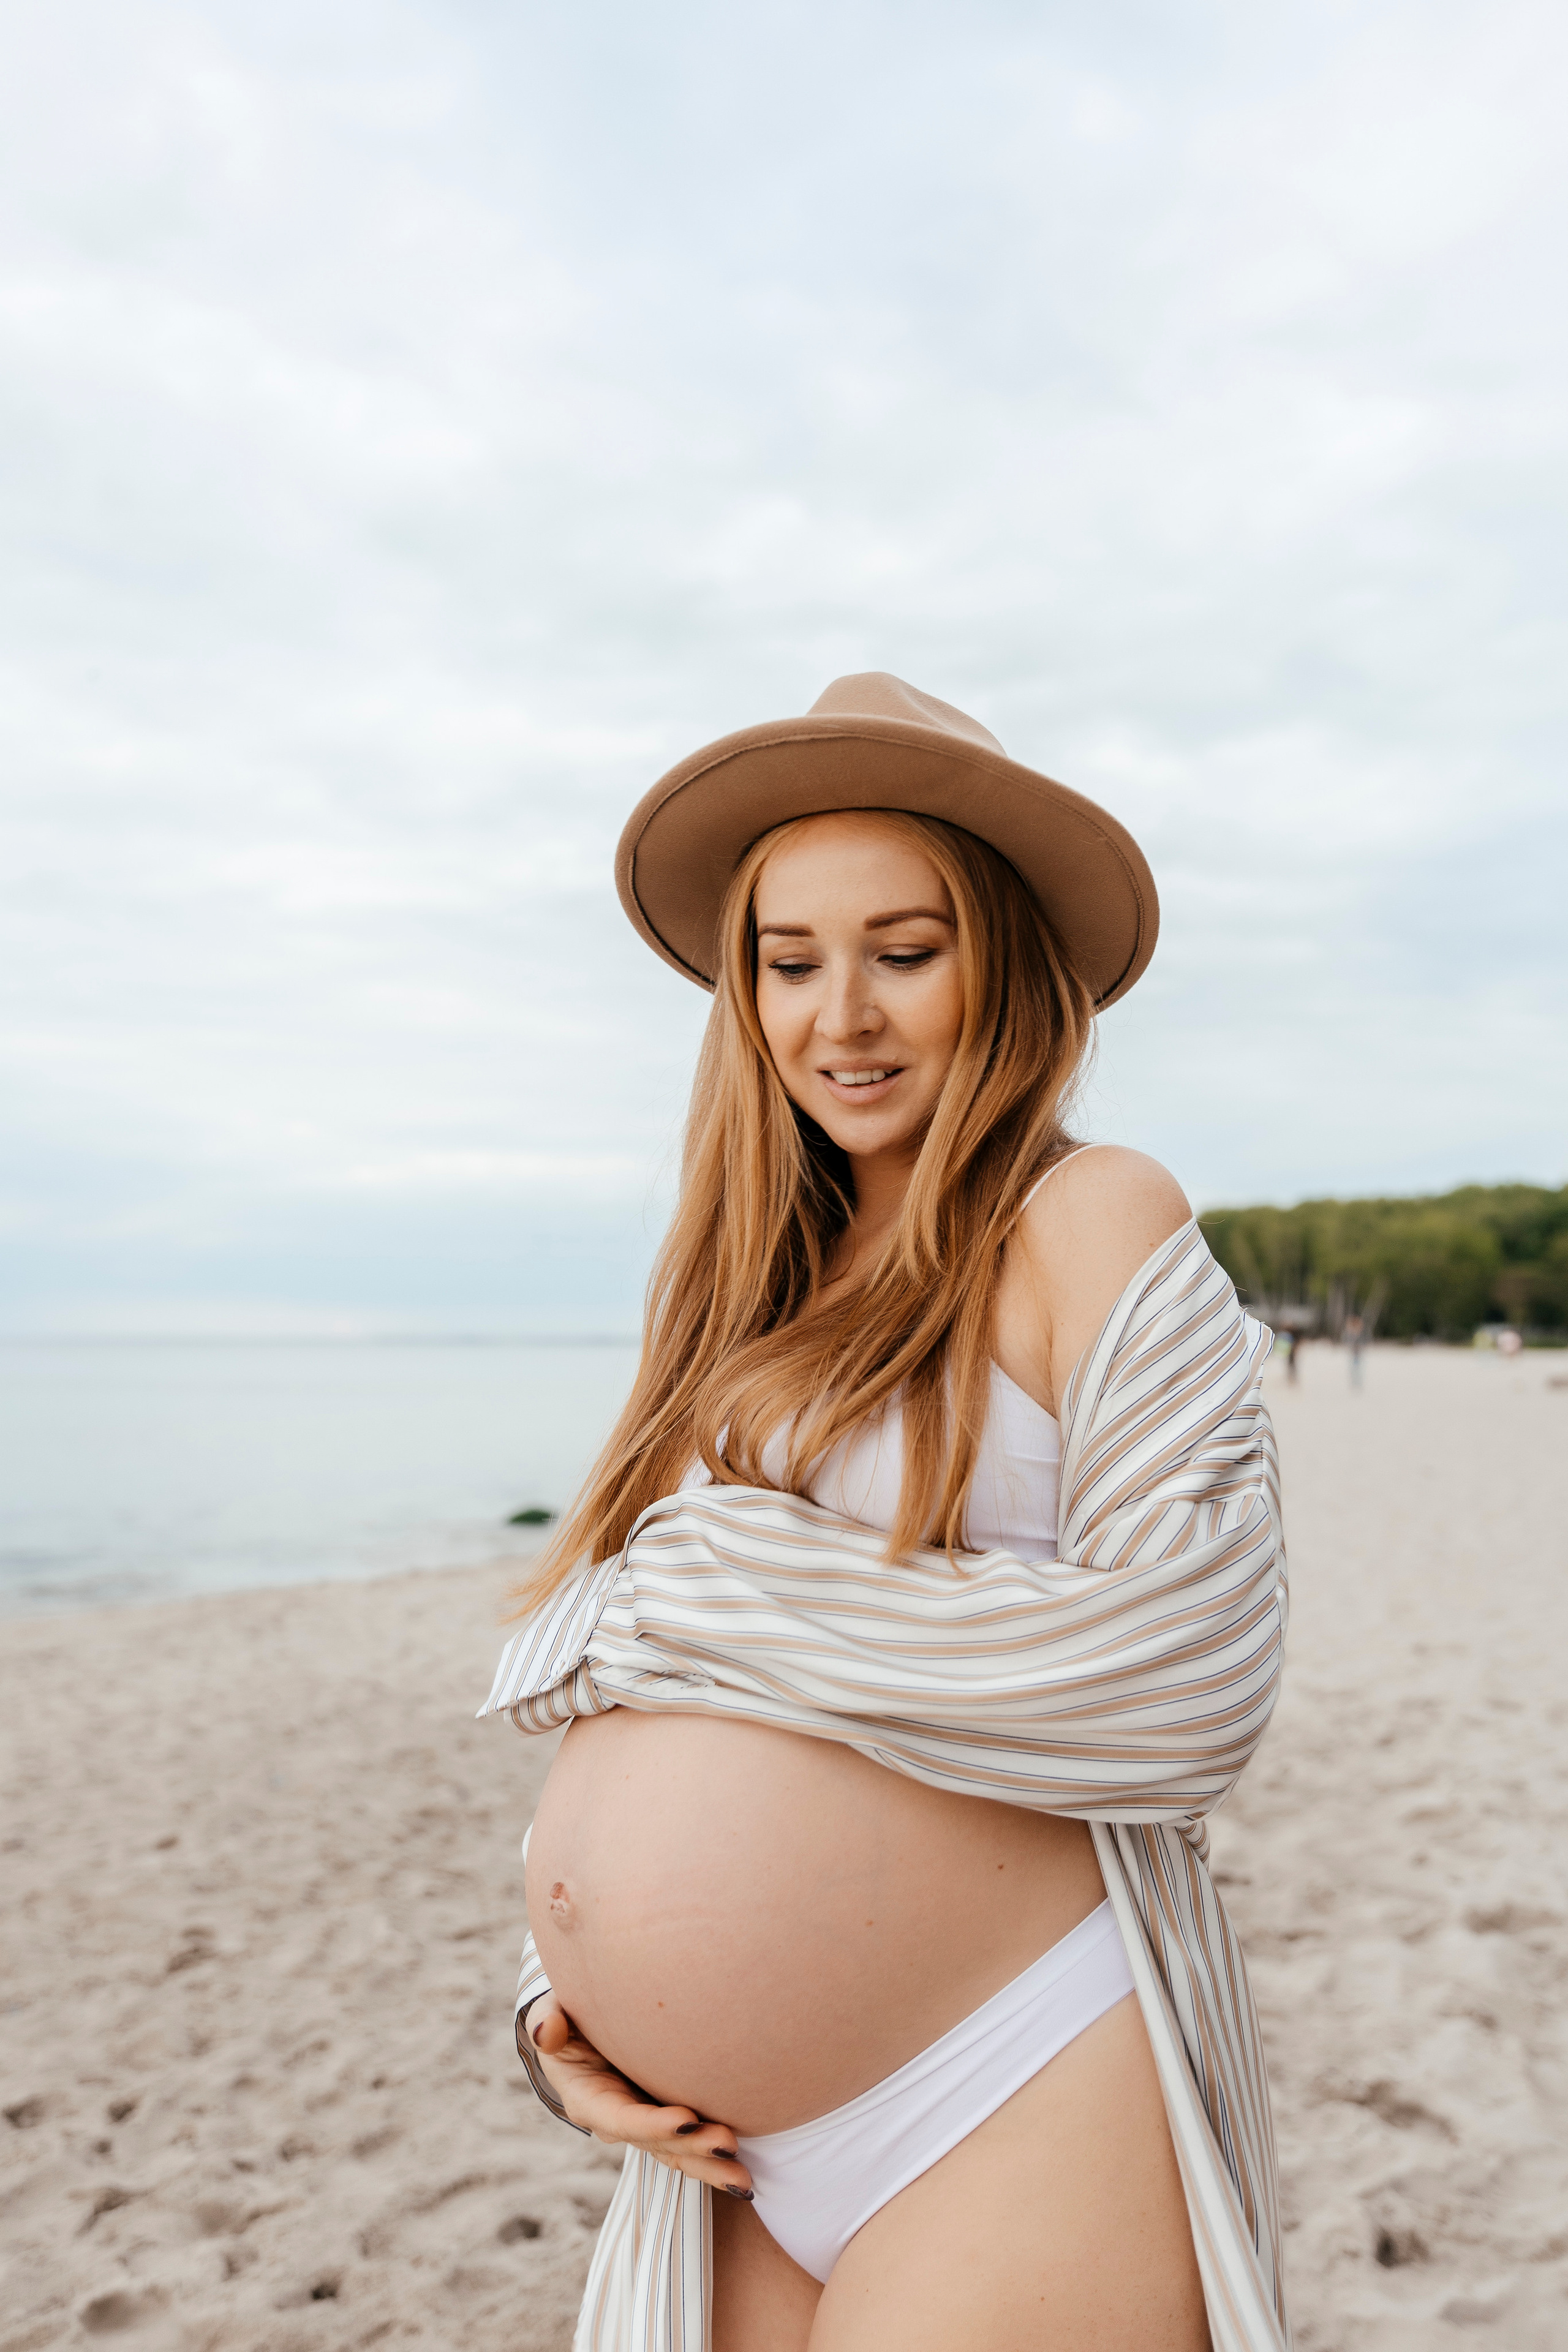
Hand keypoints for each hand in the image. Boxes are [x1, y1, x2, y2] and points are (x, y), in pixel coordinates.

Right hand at [525, 1992, 754, 2198]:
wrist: (587, 2028)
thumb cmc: (571, 2015)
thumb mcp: (555, 2011)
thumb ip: (550, 2018)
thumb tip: (546, 2031)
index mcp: (590, 2099)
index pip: (623, 2118)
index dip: (652, 2122)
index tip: (687, 2117)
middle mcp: (618, 2122)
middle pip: (658, 2143)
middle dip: (692, 2147)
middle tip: (727, 2143)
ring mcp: (645, 2127)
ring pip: (678, 2154)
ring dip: (710, 2166)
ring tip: (744, 2177)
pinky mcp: (666, 2124)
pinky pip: (690, 2148)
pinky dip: (715, 2163)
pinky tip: (745, 2178)